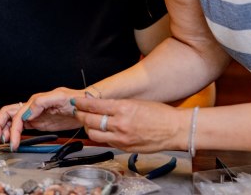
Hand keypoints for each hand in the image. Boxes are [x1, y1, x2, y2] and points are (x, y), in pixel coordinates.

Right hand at [0, 87, 82, 147]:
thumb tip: (27, 111)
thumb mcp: (60, 97)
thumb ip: (42, 102)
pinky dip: (14, 133)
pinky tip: (13, 140)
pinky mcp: (38, 122)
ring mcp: (34, 115)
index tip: (11, 139)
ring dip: (5, 131)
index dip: (11, 126)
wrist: (85, 107)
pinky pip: (21, 127)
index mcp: (35, 100)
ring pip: (12, 121)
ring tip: (4, 142)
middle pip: (8, 114)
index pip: (16, 113)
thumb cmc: (75, 99)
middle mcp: (31, 107)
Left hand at [73, 97, 187, 152]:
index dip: (81, 103)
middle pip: (90, 120)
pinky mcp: (124, 148)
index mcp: (123, 108)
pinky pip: (106, 143)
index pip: (94, 105)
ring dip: (88, 128)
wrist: (175, 129)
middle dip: (80, 115)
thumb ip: (117, 105)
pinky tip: (102, 132)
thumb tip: (100, 104)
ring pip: (94, 134)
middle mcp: (120, 124)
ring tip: (88, 123)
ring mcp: (121, 138)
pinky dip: (101, 137)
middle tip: (78, 111)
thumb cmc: (160, 113)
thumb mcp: (136, 103)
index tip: (76, 101)